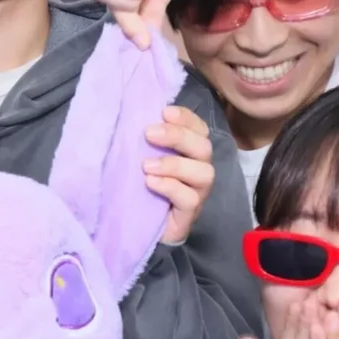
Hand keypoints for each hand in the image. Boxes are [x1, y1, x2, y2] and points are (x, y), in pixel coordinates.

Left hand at [143, 104, 213, 244]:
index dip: (186, 118)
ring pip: (204, 173)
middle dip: (178, 136)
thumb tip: (134, 114)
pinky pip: (190, 199)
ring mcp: (198, 194)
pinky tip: (150, 183)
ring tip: (146, 166)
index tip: (164, 112)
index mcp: (190, 153)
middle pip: (204, 147)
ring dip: (175, 164)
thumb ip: (145, 140)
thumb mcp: (141, 157)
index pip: (199, 129)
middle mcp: (199, 170)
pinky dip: (170, 187)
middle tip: (149, 134)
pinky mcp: (188, 215)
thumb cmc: (139, 186)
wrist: (135, 227)